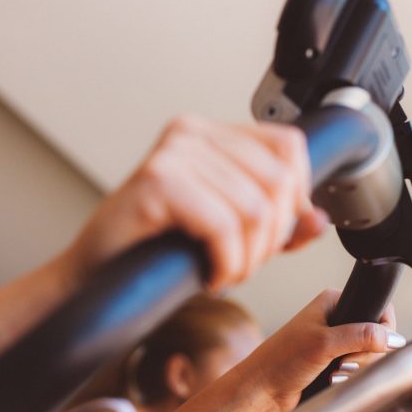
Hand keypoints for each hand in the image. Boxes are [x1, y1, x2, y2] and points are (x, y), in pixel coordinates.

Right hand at [65, 115, 326, 289]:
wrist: (94, 278)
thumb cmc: (154, 253)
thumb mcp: (228, 232)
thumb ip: (275, 222)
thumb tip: (316, 220)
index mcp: (208, 133)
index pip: (288, 147)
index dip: (296, 199)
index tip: (273, 237)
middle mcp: (190, 132)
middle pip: (278, 180)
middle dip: (270, 238)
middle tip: (241, 264)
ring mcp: (171, 153)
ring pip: (255, 209)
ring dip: (247, 259)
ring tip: (222, 272)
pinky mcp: (157, 181)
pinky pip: (223, 226)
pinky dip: (225, 264)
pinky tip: (207, 275)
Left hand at [245, 289, 403, 411]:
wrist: (264, 388)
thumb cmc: (284, 359)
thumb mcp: (324, 343)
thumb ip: (360, 336)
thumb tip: (393, 338)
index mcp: (334, 301)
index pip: (379, 309)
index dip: (382, 330)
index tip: (373, 345)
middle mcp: (337, 318)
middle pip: (378, 336)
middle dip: (366, 355)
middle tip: (344, 361)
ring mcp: (336, 340)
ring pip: (370, 355)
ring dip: (357, 368)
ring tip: (334, 372)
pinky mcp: (334, 361)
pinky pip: (358, 369)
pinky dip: (350, 377)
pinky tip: (333, 379)